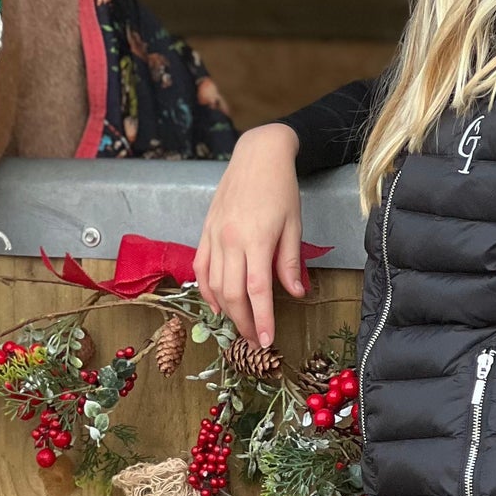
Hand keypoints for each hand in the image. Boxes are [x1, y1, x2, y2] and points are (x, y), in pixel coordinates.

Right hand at [194, 123, 306, 347]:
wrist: (257, 155)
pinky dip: (206, 289)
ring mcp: (214, 236)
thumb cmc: (281, 188)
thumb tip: (295, 294)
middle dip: (243, 322)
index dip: (261, 319)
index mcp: (256, 239)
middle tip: (255, 340)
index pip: (257, 290)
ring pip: (214, 284)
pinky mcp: (205, 231)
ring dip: (226, 310)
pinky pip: (201, 268)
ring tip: (239, 326)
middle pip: (232, 293)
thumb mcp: (294, 224)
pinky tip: (216, 304)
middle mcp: (230, 240)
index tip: (267, 340)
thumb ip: (290, 261)